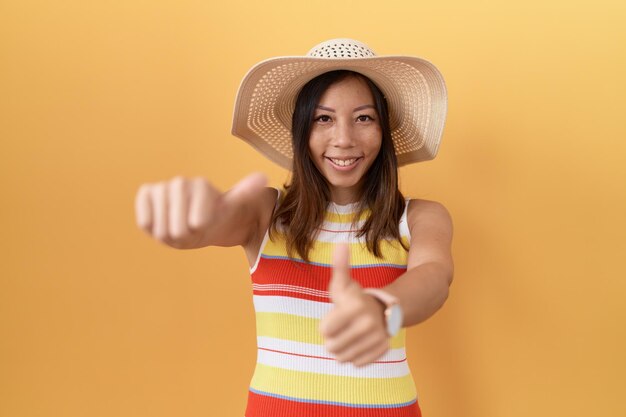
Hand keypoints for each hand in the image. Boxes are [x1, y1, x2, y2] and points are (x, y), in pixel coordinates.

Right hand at [134, 172, 266, 248]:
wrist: (201, 221)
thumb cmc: (220, 215)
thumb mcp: (236, 207)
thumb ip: (246, 192)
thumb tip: (263, 178)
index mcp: (200, 186)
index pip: (195, 221)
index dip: (200, 229)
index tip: (205, 224)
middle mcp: (179, 183)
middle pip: (176, 226)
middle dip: (186, 236)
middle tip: (193, 230)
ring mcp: (160, 189)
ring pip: (159, 226)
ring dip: (171, 235)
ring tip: (180, 229)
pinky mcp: (146, 196)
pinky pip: (144, 220)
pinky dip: (153, 228)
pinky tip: (163, 225)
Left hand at [319, 244, 389, 366]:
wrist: (382, 311)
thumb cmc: (354, 299)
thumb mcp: (343, 284)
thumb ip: (340, 266)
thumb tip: (340, 244)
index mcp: (355, 308)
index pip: (324, 331)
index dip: (326, 326)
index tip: (335, 317)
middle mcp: (368, 324)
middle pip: (331, 347)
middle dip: (332, 340)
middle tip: (342, 329)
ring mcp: (377, 338)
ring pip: (343, 358)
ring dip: (342, 349)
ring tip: (349, 336)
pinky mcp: (382, 350)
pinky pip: (357, 363)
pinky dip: (356, 356)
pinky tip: (360, 344)